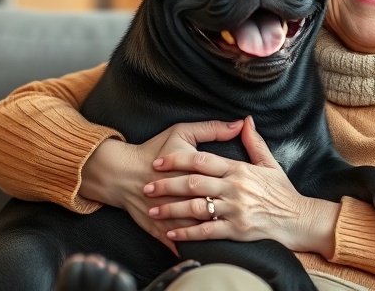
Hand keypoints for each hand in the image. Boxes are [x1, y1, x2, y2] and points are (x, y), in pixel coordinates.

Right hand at [79, 119, 244, 252]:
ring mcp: (168, 213)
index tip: (253, 193)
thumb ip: (212, 129)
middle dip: (225, 212)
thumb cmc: (155, 149)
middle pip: (207, 206)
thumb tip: (240, 124)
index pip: (217, 181)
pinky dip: (187, 246)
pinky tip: (202, 251)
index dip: (236, 188)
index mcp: (190, 170)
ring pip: (192, 227)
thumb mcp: (182, 132)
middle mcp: (179, 194)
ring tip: (227, 234)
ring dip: (208, 232)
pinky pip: (175, 240)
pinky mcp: (157, 226)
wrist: (121, 171)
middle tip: (245, 216)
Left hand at [145, 116, 340, 257]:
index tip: (159, 162)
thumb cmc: (282, 192)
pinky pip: (206, 231)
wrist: (299, 219)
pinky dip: (186, 232)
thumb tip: (244, 120)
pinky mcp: (236, 230)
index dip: (177, 160)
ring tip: (153, 209)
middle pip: (193, 183)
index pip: (202, 160)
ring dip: (171, 209)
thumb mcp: (270, 163)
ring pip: (195, 207)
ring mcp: (235, 209)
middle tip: (147, 185)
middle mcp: (234, 188)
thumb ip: (254, 142)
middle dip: (167, 184)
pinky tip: (171, 232)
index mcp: (239, 170)